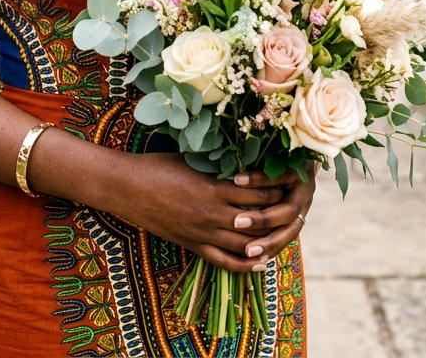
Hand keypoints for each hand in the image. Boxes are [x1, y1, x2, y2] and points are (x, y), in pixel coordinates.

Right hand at [106, 152, 314, 273]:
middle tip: (298, 206)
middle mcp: (213, 215)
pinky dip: (246, 265)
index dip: (278, 189)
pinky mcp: (193, 246)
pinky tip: (261, 261)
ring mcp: (203, 234)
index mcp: (214, 189)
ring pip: (246, 244)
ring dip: (269, 240)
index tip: (291, 181)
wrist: (127, 187)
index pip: (259, 193)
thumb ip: (220, 165)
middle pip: (258, 220)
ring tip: (286, 232)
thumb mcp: (193, 159)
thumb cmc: (158, 165)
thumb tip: (247, 161)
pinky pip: (225, 262)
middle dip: (280, 214)